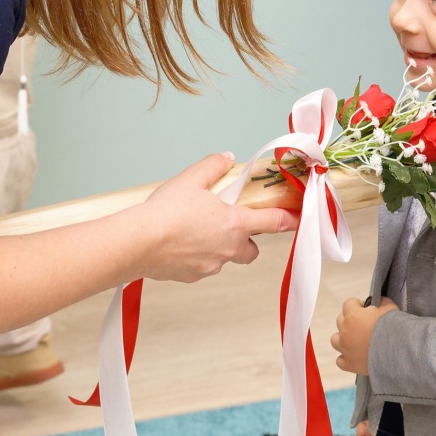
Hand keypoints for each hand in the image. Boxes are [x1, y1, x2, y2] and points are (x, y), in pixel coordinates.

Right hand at [140, 153, 298, 281]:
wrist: (138, 243)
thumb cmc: (166, 211)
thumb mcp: (191, 179)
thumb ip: (213, 166)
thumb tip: (227, 158)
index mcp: (235, 224)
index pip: (273, 223)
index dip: (288, 220)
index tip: (297, 219)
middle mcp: (228, 249)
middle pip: (251, 251)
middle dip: (246, 240)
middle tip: (229, 224)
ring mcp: (211, 266)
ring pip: (225, 259)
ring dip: (220, 248)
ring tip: (196, 231)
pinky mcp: (191, 276)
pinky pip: (203, 267)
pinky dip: (197, 257)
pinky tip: (180, 244)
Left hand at [330, 296, 398, 376]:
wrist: (397, 351)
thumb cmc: (393, 326)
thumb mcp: (389, 307)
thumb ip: (381, 301)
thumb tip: (378, 301)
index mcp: (353, 315)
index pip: (348, 303)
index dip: (357, 305)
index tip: (366, 309)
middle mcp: (345, 331)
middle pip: (340, 320)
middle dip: (350, 320)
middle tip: (363, 325)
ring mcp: (345, 348)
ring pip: (335, 340)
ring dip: (343, 338)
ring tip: (355, 340)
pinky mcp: (349, 364)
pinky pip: (340, 361)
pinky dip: (345, 358)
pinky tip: (355, 356)